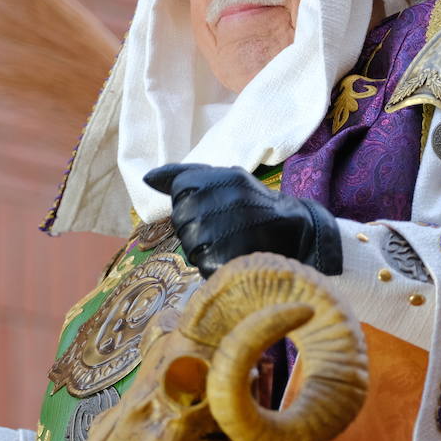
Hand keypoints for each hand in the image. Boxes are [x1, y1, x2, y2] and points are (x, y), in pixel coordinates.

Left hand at [144, 163, 341, 277]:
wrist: (293, 228)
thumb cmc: (249, 201)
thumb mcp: (221, 178)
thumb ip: (181, 175)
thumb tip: (146, 178)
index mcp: (214, 177)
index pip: (179, 192)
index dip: (194, 202)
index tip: (217, 204)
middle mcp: (218, 199)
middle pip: (181, 221)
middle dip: (197, 227)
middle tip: (225, 225)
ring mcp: (223, 230)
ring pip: (190, 245)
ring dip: (205, 247)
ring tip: (230, 239)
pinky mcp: (228, 258)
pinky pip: (204, 266)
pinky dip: (215, 265)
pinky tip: (233, 254)